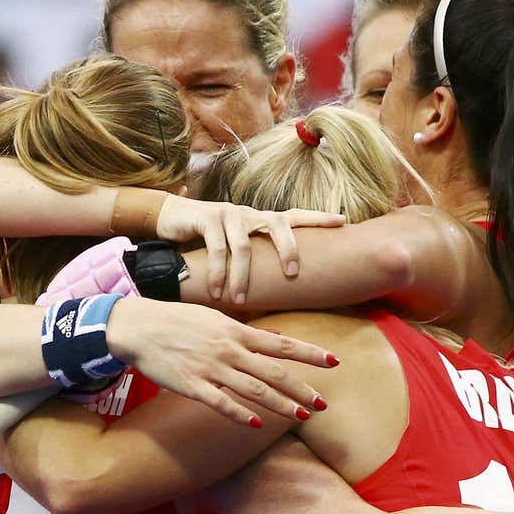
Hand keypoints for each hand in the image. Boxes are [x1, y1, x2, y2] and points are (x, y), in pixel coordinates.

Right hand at [104, 296, 333, 423]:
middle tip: (322, 404)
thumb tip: (274, 336)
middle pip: (274, 372)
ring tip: (300, 416)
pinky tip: (256, 423)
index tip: (335, 361)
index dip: (310, 354)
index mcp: (236, 331)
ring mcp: (211, 369)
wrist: (138, 327)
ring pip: (253, 390)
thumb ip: (244, 330)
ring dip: (279, 404)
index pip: (282, 344)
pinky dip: (239, 413)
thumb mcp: (214, 318)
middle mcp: (229, 350)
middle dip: (301, 389)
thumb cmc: (176, 321)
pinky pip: (220, 403)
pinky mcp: (191, 385)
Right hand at [154, 195, 343, 302]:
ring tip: (239, 300)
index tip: (343, 220)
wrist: (170, 218)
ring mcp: (229, 213)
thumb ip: (254, 260)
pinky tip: (217, 291)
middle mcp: (249, 214)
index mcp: (260, 220)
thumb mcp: (235, 246)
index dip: (318, 218)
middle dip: (289, 248)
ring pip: (243, 246)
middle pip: (279, 224)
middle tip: (293, 273)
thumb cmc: (207, 239)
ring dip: (241, 277)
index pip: (294, 217)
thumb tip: (278, 290)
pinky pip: (217, 248)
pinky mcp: (207, 217)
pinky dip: (218, 272)